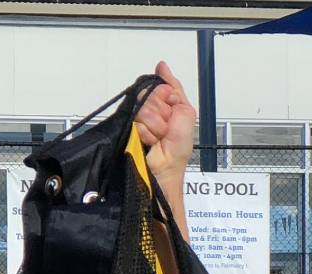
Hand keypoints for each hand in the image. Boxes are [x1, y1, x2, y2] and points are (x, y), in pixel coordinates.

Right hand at [134, 61, 195, 187]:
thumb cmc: (177, 149)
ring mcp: (135, 117)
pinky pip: (135, 121)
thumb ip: (176, 91)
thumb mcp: (186, 114)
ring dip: (155, 126)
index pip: (158, 85)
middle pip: (149, 94)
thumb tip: (162, 67)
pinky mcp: (125, 127)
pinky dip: (146, 133)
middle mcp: (147, 107)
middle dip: (161, 113)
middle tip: (165, 129)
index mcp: (162, 103)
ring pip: (142, 108)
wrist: (165, 169)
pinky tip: (149, 140)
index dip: (165, 96)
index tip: (170, 107)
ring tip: (158, 138)